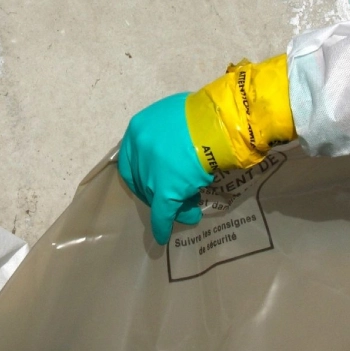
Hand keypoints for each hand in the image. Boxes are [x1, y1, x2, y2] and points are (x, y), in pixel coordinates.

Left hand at [117, 55, 293, 243]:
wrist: (219, 124)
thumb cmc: (202, 115)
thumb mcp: (174, 115)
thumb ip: (166, 131)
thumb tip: (173, 145)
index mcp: (138, 129)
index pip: (130, 160)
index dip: (140, 174)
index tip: (152, 183)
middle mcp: (139, 149)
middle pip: (142, 179)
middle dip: (157, 192)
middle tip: (175, 198)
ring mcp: (151, 171)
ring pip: (155, 196)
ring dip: (170, 206)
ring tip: (189, 210)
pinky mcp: (165, 190)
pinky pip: (162, 213)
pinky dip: (162, 225)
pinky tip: (163, 236)